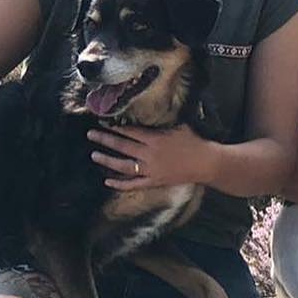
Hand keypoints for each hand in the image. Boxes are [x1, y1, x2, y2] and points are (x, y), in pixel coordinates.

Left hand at [89, 123, 215, 190]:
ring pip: (123, 166)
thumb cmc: (195, 142)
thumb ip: (163, 122)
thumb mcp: (179, 126)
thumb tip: (150, 113)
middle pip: (122, 146)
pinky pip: (133, 184)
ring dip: (107, 160)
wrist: (206, 163)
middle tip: (91, 134)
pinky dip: (120, 184)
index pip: (130, 131)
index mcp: (155, 139)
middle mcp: (150, 155)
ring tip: (94, 155)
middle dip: (104, 139)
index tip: (103, 122)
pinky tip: (107, 181)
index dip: (115, 127)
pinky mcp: (154, 182)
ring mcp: (151, 170)